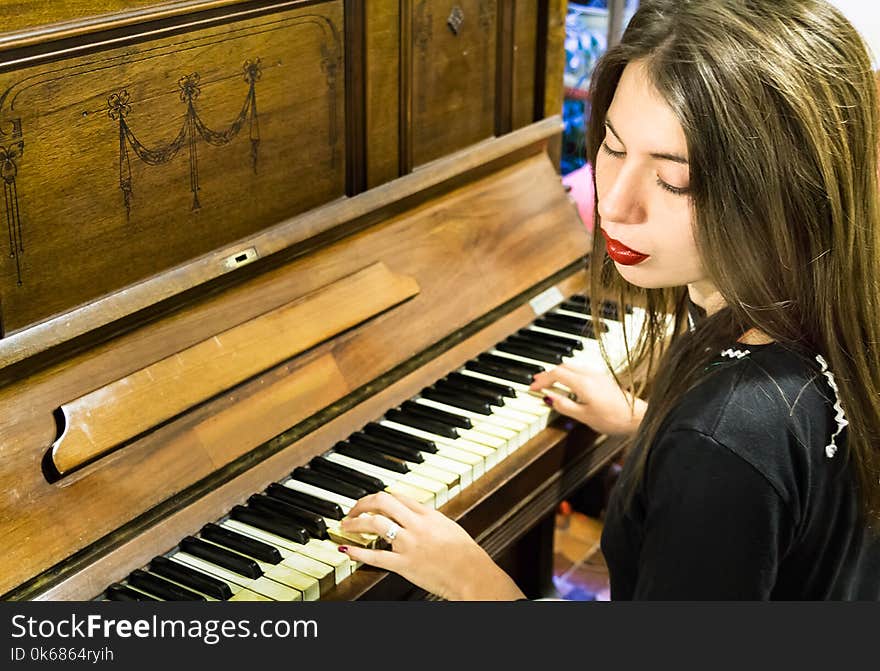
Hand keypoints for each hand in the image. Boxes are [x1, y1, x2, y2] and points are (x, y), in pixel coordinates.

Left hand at [338, 491, 524, 600]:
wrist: (473, 574)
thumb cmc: (465, 555)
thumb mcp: (448, 527)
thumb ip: (429, 520)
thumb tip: (415, 516)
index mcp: (428, 514)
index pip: (398, 496)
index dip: (380, 497)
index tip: (371, 502)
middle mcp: (416, 525)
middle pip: (382, 502)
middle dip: (362, 504)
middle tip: (352, 510)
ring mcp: (408, 543)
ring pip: (375, 523)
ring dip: (355, 523)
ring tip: (345, 526)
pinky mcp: (404, 564)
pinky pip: (375, 556)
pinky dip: (358, 552)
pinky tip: (347, 550)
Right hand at [530, 363, 645, 434]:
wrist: (638, 417)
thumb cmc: (614, 419)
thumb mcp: (584, 416)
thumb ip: (565, 406)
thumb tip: (549, 399)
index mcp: (583, 383)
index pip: (556, 374)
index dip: (542, 380)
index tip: (533, 387)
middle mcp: (590, 375)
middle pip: (563, 366)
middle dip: (548, 373)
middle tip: (537, 382)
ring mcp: (598, 375)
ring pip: (572, 366)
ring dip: (558, 372)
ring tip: (550, 381)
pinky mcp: (604, 378)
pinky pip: (581, 370)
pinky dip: (569, 373)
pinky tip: (569, 382)